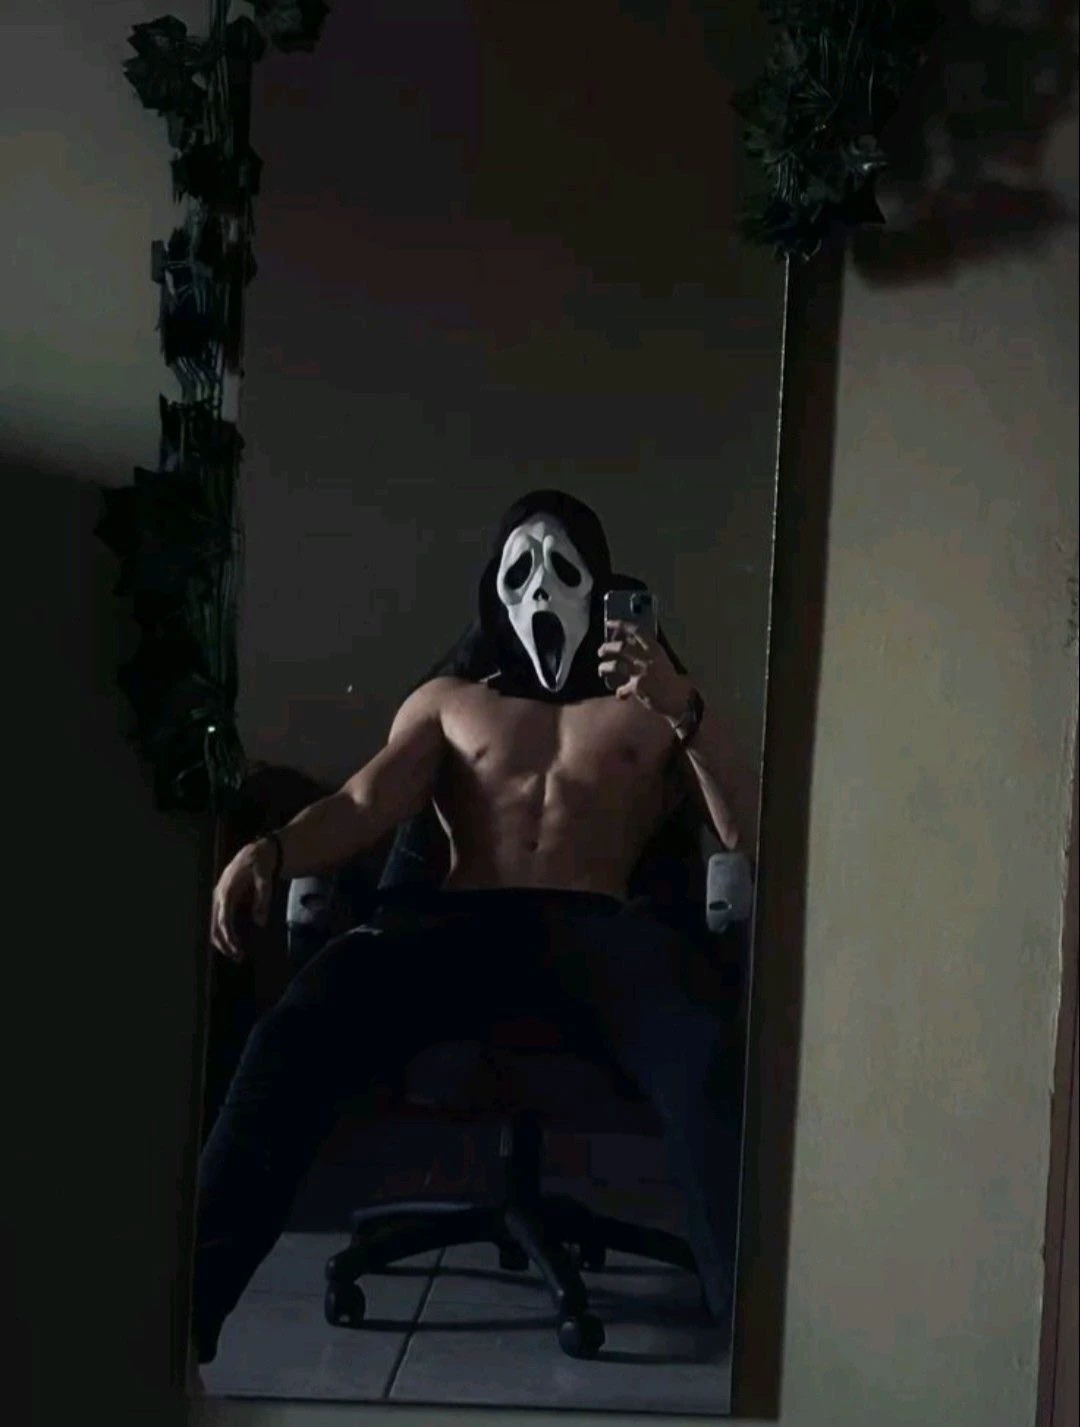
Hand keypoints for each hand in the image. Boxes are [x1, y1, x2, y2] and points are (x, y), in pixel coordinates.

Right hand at [210, 838, 276, 961]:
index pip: (224, 920)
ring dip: (223, 941)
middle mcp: (218, 896)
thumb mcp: (265, 880)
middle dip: (224, 944)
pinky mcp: (222, 900)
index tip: (237, 950)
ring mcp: (218, 898)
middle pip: (214, 926)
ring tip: (237, 954)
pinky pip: (219, 920)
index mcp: (227, 891)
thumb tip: (260, 923)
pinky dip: (224, 933)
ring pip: (213, 925)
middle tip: (239, 958)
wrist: (255, 852)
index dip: (229, 937)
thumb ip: (262, 900)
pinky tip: (234, 943)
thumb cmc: (260, 864)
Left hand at [598, 622, 692, 720]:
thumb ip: (644, 650)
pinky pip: (621, 688)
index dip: (621, 624)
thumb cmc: (667, 678)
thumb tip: (625, 642)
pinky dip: (620, 692)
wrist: (678, 697)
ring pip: (615, 665)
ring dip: (604, 667)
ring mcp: (642, 672)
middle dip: (607, 648)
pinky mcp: (638, 687)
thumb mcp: (659, 659)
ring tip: (601, 670)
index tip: (609, 622)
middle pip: (621, 647)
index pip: (637, 630)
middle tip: (600, 651)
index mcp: (654, 648)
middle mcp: (647, 658)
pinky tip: (621, 694)